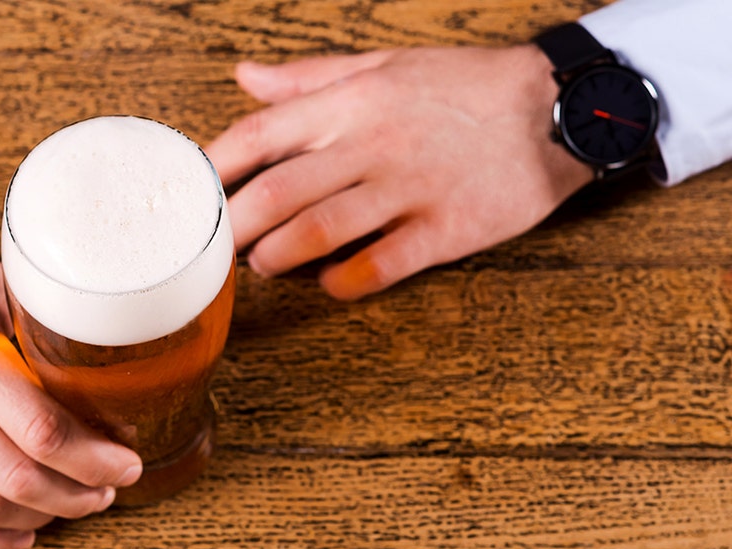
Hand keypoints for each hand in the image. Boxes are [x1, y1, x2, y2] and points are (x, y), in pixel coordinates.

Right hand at [0, 203, 141, 548]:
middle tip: (106, 492)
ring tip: (69, 508)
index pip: (41, 427)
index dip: (94, 458)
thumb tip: (107, 338)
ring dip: (39, 518)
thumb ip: (35, 313)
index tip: (125, 463)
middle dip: (77, 495)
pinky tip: (19, 535)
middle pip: (18, 477)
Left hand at [205, 44, 594, 299]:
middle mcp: (371, 144)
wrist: (558, 107)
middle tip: (215, 249)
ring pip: (319, 231)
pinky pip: (380, 265)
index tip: (190, 195)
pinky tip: (330, 284)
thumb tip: (244, 77)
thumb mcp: (383, 65)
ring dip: (278, 257)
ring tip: (265, 264)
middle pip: (277, 192)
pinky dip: (344, 282)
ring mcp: (408, 188)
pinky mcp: (446, 228)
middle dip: (234, 227)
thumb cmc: (463, 87)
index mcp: (350, 103)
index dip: (214, 169)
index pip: (259, 135)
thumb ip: (308, 77)